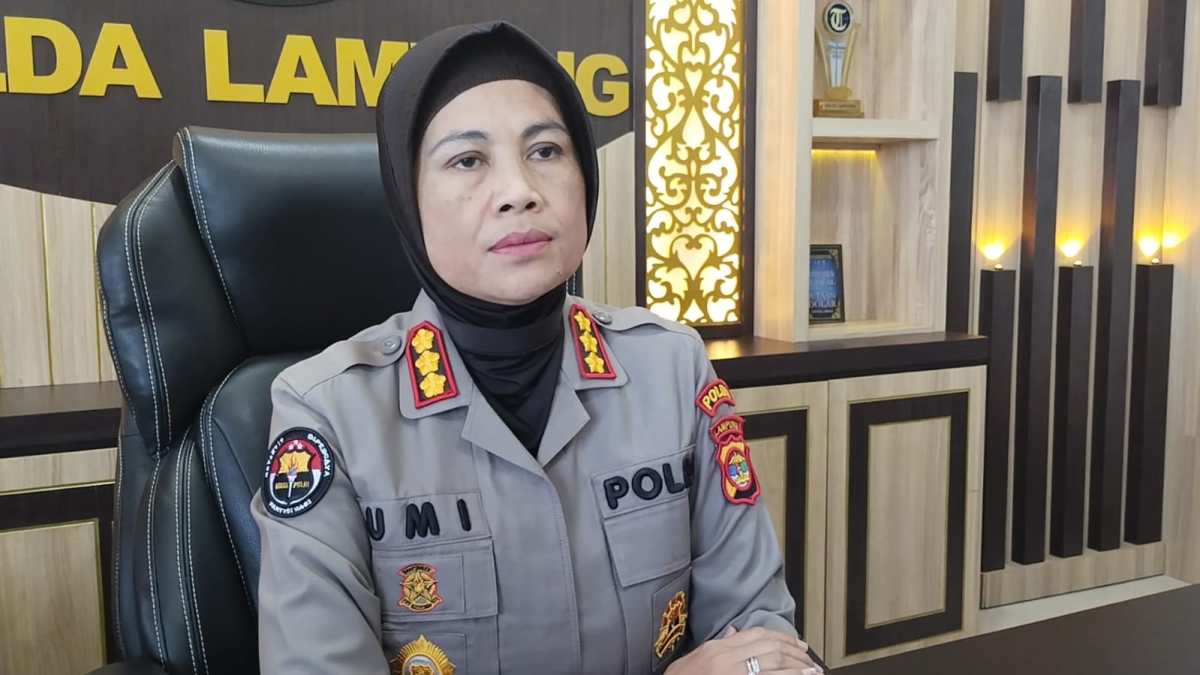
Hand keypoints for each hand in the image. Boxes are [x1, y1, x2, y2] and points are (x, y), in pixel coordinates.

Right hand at [665, 625, 822, 673]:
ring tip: (813, 671)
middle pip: (768, 648)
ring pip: (772, 663)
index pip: (756, 634)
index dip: (781, 637)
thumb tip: (735, 630)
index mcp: (717, 648)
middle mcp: (726, 659)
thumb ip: (718, 644)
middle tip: (810, 658)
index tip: (797, 644)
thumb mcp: (695, 659)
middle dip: (794, 652)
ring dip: (797, 667)